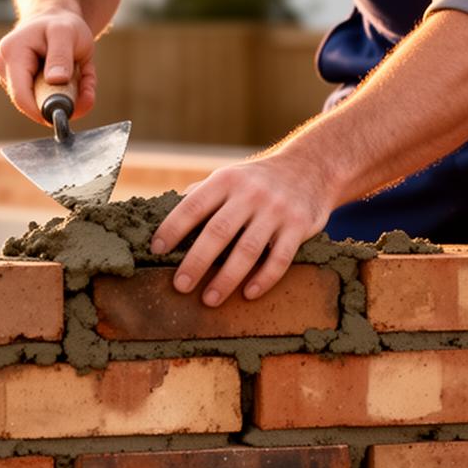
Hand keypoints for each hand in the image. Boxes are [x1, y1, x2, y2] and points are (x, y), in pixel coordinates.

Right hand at [0, 10, 97, 125]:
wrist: (56, 20)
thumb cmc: (62, 24)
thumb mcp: (66, 33)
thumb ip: (61, 56)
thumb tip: (55, 80)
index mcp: (12, 52)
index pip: (20, 95)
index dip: (42, 111)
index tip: (66, 113)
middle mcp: (3, 66)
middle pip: (29, 103)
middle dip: (59, 102)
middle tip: (85, 90)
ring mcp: (7, 77)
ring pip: (37, 104)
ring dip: (64, 96)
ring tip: (77, 74)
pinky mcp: (16, 85)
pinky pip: (41, 101)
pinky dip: (62, 95)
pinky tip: (71, 78)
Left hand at [149, 152, 332, 305]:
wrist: (311, 168)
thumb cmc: (258, 180)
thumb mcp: (230, 177)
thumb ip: (202, 196)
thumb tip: (167, 219)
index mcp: (226, 180)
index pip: (193, 206)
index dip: (172, 228)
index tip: (156, 250)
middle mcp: (250, 193)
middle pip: (218, 232)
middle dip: (196, 261)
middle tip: (180, 286)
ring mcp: (276, 210)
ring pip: (247, 249)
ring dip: (226, 278)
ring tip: (209, 299)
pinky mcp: (299, 226)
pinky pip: (279, 258)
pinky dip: (263, 279)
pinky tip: (248, 294)